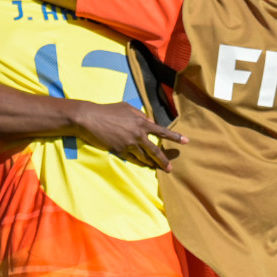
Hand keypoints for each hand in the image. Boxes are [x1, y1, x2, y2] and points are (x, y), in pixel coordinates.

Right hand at [72, 102, 186, 171]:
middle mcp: (138, 134)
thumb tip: (150, 122)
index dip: (175, 137)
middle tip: (170, 168)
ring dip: (150, 163)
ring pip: (144, 157)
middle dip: (164, 160)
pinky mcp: (120, 151)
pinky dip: (138, 161)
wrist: (90, 119)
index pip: (162, 131)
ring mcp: (129, 144)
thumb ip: (140, 115)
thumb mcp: (126, 107)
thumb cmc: (108, 111)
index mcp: (141, 122)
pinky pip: (132, 158)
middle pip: (155, 150)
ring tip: (156, 167)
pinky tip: (142, 164)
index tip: (186, 141)